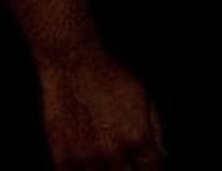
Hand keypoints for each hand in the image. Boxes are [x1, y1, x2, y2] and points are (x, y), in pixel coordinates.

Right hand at [35, 49, 163, 169]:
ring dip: (110, 170)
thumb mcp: (146, 98)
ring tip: (110, 160)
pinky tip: (92, 165)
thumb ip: (155, 129)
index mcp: (138, 137)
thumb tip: (160, 153)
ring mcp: (85, 158)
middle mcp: (112, 152)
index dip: (153, 166)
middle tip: (130, 160)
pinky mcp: (61, 157)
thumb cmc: (111, 74)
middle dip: (132, 169)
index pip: (154, 169)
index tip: (150, 163)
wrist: (73, 63)